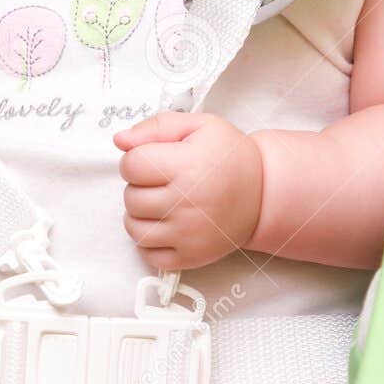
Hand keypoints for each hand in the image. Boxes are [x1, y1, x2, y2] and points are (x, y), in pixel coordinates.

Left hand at [113, 111, 263, 271]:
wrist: (263, 194)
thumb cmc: (230, 158)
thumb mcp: (200, 126)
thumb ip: (157, 127)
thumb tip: (120, 140)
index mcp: (187, 166)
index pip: (130, 165)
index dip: (137, 159)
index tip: (155, 160)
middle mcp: (186, 203)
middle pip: (130, 197)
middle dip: (140, 186)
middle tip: (164, 182)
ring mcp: (188, 234)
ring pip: (134, 228)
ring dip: (141, 214)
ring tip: (162, 203)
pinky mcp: (191, 256)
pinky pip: (148, 254)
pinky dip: (150, 241)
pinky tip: (166, 225)